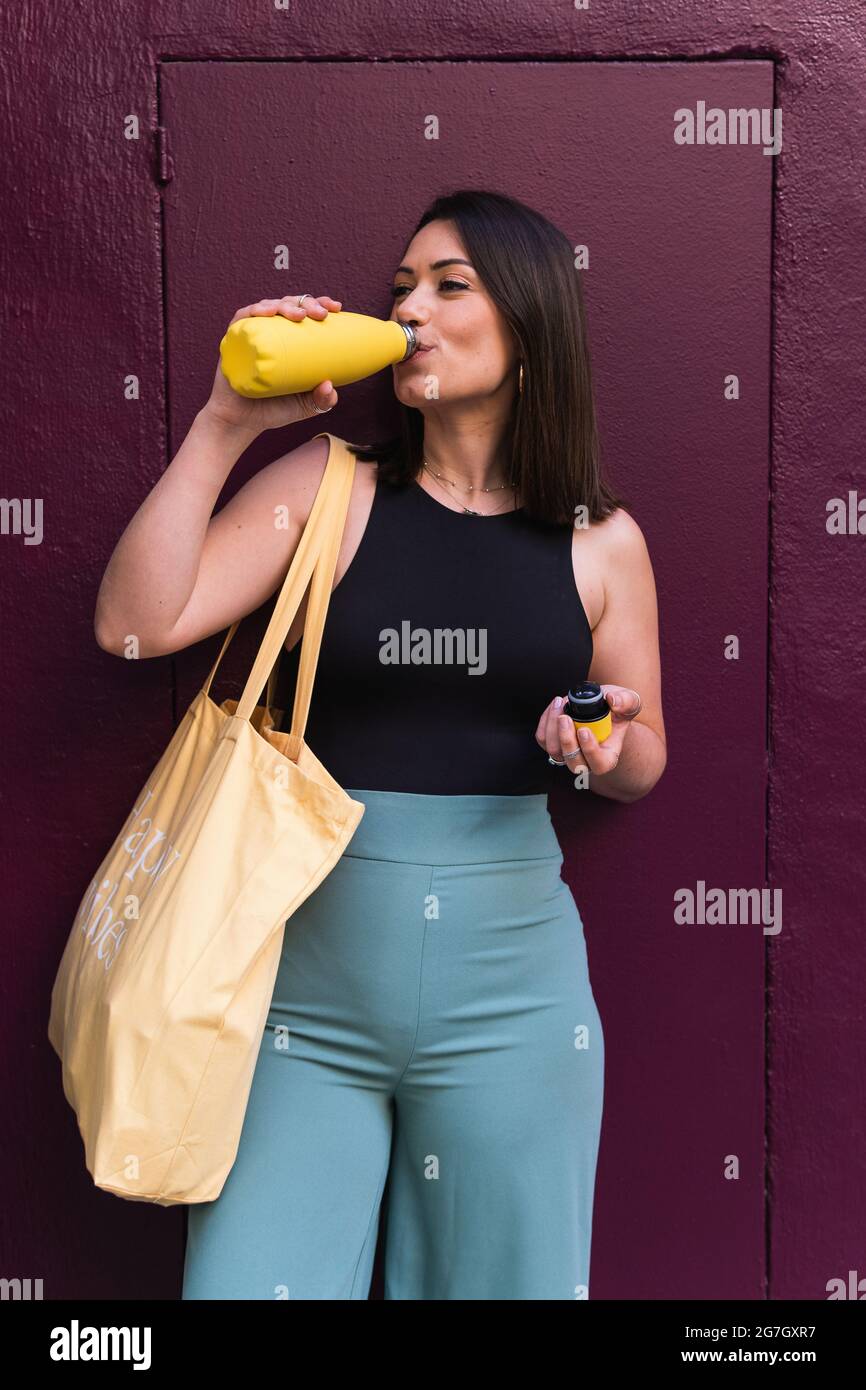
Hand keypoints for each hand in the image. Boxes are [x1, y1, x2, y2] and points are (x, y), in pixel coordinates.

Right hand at [203, 294, 343, 436]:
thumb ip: (323, 400)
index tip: (336, 307)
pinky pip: (243, 317)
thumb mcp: (306, 406)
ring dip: (285, 304)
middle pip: (290, 305)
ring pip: (269, 306)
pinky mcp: (233, 339)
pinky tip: (268, 311)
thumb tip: (330, 385)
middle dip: (307, 302)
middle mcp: (272, 331)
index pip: (306, 312)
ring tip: (298, 315)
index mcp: (290, 339)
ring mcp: (252, 333)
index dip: (320, 303)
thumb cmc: (274, 410)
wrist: (242, 422)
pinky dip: (255, 310)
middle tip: (320, 314)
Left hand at [535, 684, 641, 775]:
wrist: (602, 709)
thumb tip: (612, 700)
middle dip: (566, 740)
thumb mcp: (629, 702)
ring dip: (552, 727)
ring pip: (554, 751)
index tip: (584, 730)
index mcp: (608, 757)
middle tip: (565, 717)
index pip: (599, 764)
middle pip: (572, 762)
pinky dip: (545, 721)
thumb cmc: (617, 710)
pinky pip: (543, 738)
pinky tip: (555, 706)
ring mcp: (568, 755)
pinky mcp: (554, 744)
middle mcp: (586, 761)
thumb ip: (626, 701)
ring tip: (560, 703)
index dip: (590, 750)